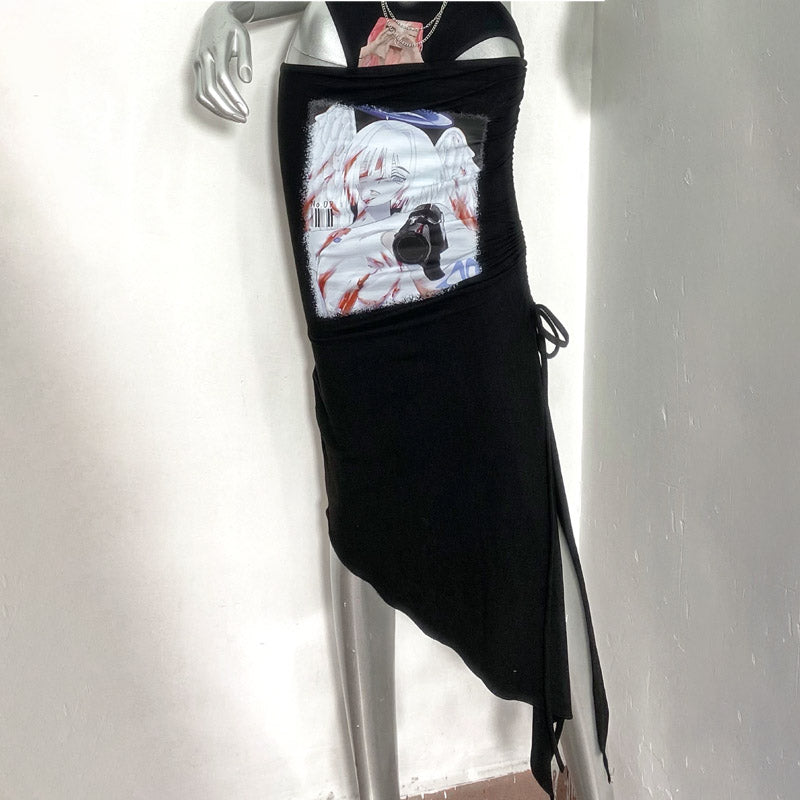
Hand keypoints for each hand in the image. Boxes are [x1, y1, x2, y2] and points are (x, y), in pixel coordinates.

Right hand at [193, 3, 252, 122]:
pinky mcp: (196, 69)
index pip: (222, 79)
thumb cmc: (231, 28)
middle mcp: (203, 58)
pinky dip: (211, 105)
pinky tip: (225, 110)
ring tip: (235, 117)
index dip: (234, 97)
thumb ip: (245, 59)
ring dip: (218, 110)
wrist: (215, 17)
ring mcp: (197, 64)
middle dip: (226, 108)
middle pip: (209, 90)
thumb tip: (247, 80)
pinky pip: (199, 93)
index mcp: (215, 49)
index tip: (245, 110)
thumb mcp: (243, 38)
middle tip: (241, 118)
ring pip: (201, 95)